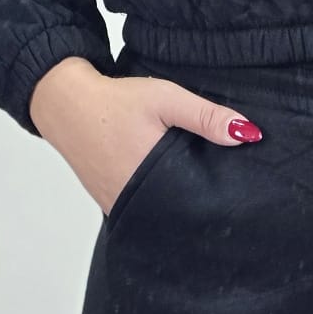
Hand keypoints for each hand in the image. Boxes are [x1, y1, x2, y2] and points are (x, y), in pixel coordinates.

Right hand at [29, 57, 261, 216]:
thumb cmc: (114, 100)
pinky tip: (173, 188)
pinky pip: (143, 209)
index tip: (239, 197)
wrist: (64, 103)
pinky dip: (159, 201)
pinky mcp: (110, 201)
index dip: (219, 202)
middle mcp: (135, 200)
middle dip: (202, 206)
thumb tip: (249, 135)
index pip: (197, 204)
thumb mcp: (166, 99)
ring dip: (180, 205)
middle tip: (226, 195)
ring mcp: (119, 204)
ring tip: (203, 194)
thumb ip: (206, 116)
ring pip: (161, 214)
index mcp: (153, 179)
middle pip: (180, 213)